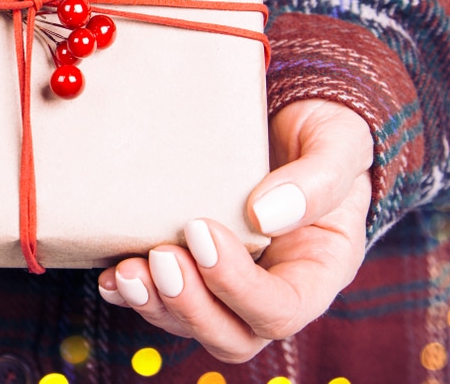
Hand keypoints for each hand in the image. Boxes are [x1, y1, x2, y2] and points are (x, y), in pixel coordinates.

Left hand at [98, 99, 372, 362]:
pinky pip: (160, 297)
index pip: (282, 309)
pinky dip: (131, 292)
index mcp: (318, 269)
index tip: (202, 230)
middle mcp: (272, 287)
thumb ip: (317, 180)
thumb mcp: (339, 142)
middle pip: (232, 335)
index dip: (238, 286)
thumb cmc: (324, 131)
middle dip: (190, 306)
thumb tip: (263, 217)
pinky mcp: (191, 263)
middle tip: (162, 257)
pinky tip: (111, 275)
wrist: (290, 115)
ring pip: (190, 323)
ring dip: (154, 305)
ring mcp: (227, 282)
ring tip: (128, 271)